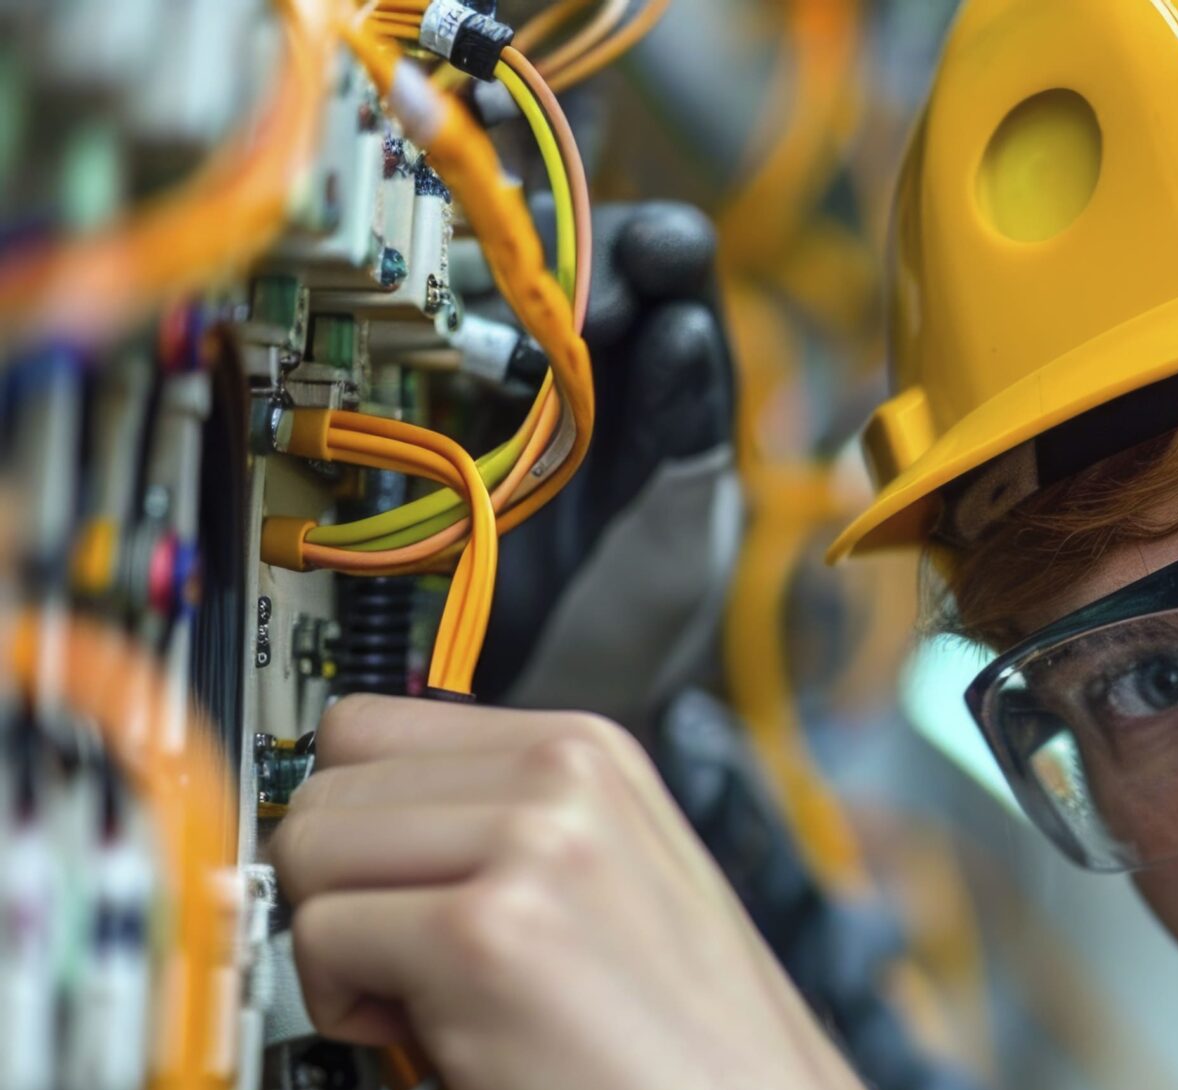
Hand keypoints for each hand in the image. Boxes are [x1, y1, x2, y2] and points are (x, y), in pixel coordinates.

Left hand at [272, 694, 909, 1089]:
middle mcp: (560, 781)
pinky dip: (344, 1006)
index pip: (375, 723)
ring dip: (337, 942)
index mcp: (590, 753)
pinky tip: (431, 1036)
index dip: (362, 819)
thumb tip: (358, 832)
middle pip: (329, 783)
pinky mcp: (479, 936)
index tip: (387, 884)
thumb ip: (500, 829)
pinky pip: (317, 938)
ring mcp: (526, 850)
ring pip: (308, 851)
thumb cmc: (683, 1051)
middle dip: (344, 883)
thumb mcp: (611, 877)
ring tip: (427, 998)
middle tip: (414, 958)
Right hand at [474, 201, 740, 723]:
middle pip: (594, 264)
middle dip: (583, 254)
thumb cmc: (631, 630)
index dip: (664, 254)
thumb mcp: (677, 545)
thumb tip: (684, 327)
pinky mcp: (454, 412)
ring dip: (507, 269)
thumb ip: (686, 438)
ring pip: (517, 287)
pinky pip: (446, 341)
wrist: (540, 697)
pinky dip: (442, 316)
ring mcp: (525, 389)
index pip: (682, 290)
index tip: (650, 258)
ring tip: (503, 290)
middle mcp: (608, 379)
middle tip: (573, 295)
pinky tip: (441, 315)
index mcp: (681, 403)